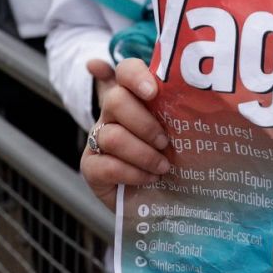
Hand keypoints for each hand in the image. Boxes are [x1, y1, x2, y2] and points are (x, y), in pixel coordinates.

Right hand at [81, 57, 169, 210]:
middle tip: (165, 142)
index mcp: (135, 98)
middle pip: (115, 101)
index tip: (152, 92)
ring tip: (163, 167)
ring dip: (143, 154)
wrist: (165, 201)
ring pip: (112, 136)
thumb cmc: (174, 159)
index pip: (126, 71)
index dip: (135, 76)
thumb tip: (151, 73)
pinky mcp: (91, 167)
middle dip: (144, 123)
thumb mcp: (181, 132)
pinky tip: (149, 179)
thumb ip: (179, 105)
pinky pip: (106, 165)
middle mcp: (112, 114)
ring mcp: (98, 140)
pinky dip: (133, 173)